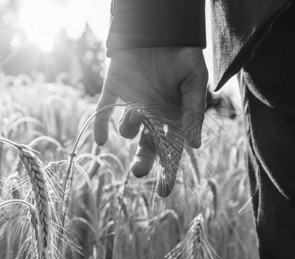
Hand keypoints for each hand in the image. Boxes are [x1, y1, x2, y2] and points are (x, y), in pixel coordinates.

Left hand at [93, 47, 207, 196]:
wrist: (160, 28)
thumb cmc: (183, 55)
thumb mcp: (195, 81)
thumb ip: (194, 111)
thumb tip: (195, 145)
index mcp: (173, 117)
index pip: (172, 150)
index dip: (168, 171)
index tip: (164, 192)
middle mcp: (152, 116)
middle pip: (147, 148)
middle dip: (143, 163)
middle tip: (138, 173)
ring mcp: (132, 104)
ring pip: (127, 129)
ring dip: (131, 125)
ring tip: (138, 110)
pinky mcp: (114, 91)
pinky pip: (102, 112)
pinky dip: (99, 126)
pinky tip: (100, 140)